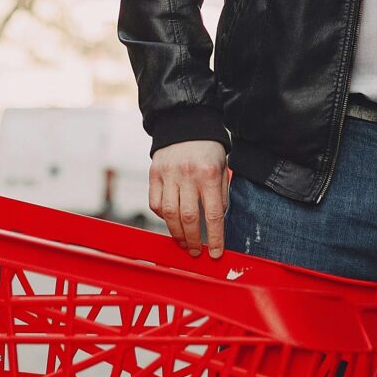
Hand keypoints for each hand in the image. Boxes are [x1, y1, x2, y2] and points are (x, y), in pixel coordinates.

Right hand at [149, 140, 232, 258]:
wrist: (186, 123)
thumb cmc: (208, 150)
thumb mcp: (222, 169)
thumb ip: (220, 196)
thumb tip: (215, 224)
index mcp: (209, 174)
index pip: (213, 214)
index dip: (215, 238)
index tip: (215, 254)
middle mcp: (187, 175)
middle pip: (189, 218)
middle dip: (193, 240)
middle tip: (195, 252)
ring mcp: (168, 174)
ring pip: (169, 214)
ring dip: (176, 233)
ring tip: (183, 242)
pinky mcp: (154, 174)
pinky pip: (155, 203)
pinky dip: (162, 217)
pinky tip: (170, 221)